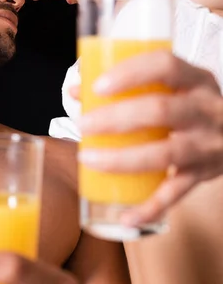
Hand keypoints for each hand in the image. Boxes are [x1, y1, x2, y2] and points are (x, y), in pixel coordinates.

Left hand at [76, 51, 222, 226]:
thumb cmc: (192, 107)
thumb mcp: (175, 86)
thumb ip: (131, 86)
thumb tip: (78, 92)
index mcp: (196, 80)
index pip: (165, 65)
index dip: (130, 74)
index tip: (97, 86)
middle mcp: (205, 110)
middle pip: (159, 110)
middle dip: (115, 118)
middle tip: (83, 124)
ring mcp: (205, 144)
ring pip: (165, 153)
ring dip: (122, 158)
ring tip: (88, 159)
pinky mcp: (203, 175)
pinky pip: (175, 194)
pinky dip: (150, 208)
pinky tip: (126, 217)